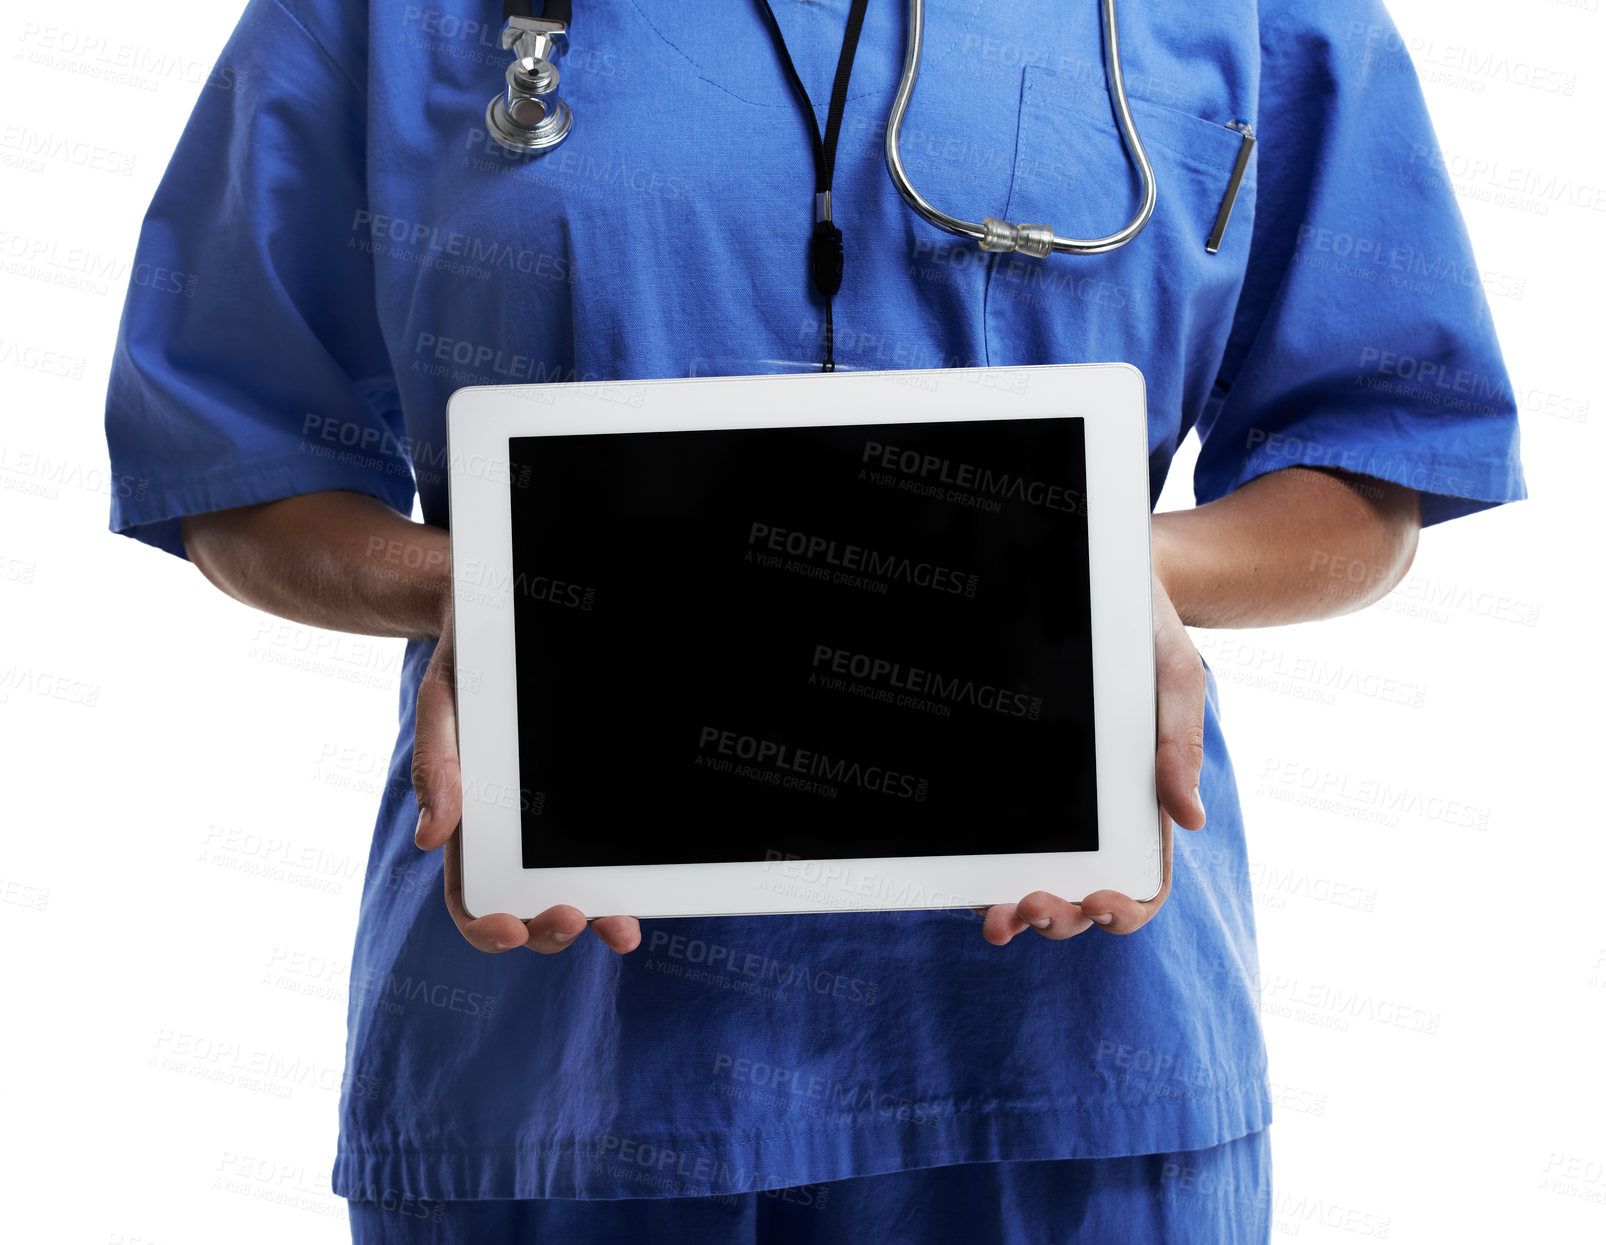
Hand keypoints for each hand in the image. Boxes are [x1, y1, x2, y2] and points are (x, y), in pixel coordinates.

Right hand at [410, 603, 640, 954]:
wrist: (501, 615)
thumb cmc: (465, 665)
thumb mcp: (441, 705)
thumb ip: (436, 766)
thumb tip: (432, 839)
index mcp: (470, 822)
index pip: (472, 896)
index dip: (488, 926)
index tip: (510, 929)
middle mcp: (516, 831)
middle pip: (529, 907)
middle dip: (552, 929)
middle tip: (575, 919)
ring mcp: (558, 818)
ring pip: (578, 887)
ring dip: (599, 916)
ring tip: (622, 925)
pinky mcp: (597, 794)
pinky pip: (613, 844)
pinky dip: (629, 873)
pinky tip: (650, 880)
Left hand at [980, 570, 1206, 944]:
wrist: (1094, 582)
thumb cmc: (1144, 634)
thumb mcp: (1176, 678)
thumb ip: (1178, 743)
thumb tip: (1190, 820)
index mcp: (1143, 806)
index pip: (1141, 882)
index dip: (1125, 909)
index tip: (1102, 902)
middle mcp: (1092, 818)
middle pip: (1079, 898)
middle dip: (1057, 917)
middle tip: (1033, 905)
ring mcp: (1044, 807)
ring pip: (1029, 882)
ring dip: (1013, 911)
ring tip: (997, 917)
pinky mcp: (1001, 785)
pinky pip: (989, 843)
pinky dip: (976, 875)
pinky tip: (963, 884)